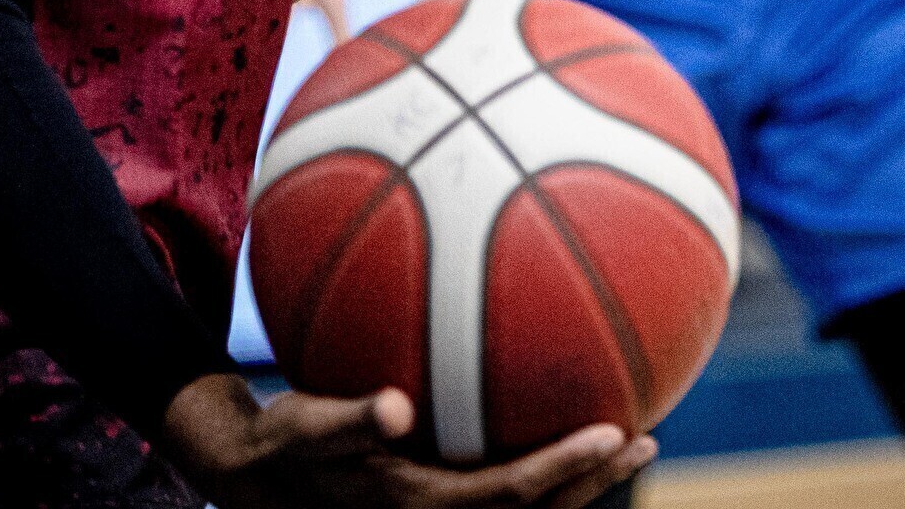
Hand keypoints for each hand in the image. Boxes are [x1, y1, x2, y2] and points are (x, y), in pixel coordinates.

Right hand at [168, 376, 654, 508]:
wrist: (258, 481)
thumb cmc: (285, 443)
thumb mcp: (303, 429)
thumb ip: (348, 420)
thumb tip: (394, 406)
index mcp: (417, 505)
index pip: (509, 494)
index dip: (563, 468)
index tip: (613, 431)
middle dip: (592, 481)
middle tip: (646, 438)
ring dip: (580, 483)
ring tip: (629, 443)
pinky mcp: (438, 507)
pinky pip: (506, 498)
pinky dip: (547, 476)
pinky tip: (567, 435)